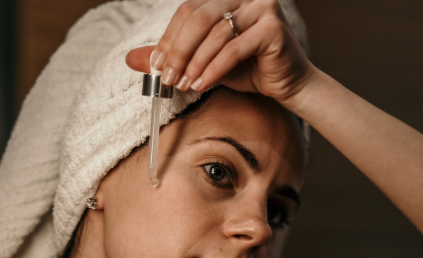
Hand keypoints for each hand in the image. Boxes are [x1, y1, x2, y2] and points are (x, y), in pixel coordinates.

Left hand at [126, 0, 315, 103]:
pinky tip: (202, 85)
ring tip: (185, 85)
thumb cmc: (251, 70)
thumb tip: (132, 59)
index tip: (157, 65)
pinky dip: (213, 69)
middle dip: (179, 50)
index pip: (189, 9)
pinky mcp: (273, 28)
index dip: (169, 37)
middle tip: (168, 77)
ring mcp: (263, 7)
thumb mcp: (205, 62)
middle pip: (199, 17)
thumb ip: (174, 56)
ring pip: (216, 34)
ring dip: (195, 63)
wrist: (290, 85)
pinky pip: (233, 49)